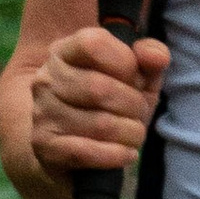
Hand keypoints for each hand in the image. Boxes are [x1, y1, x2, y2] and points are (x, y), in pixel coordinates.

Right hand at [31, 18, 169, 186]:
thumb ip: (149, 60)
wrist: (70, 146)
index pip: (93, 43)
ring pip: (100, 124)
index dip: (125, 62)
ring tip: (133, 134)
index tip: (135, 80)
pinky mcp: (44, 146)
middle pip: (100, 88)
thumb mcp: (135, 79)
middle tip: (138, 114)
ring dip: (130, 133)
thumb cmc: (109, 106)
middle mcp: (46, 79)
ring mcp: (42, 113)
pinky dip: (116, 155)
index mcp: (65, 51)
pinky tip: (127, 154)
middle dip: (133, 105)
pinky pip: (86, 152)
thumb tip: (157, 55)